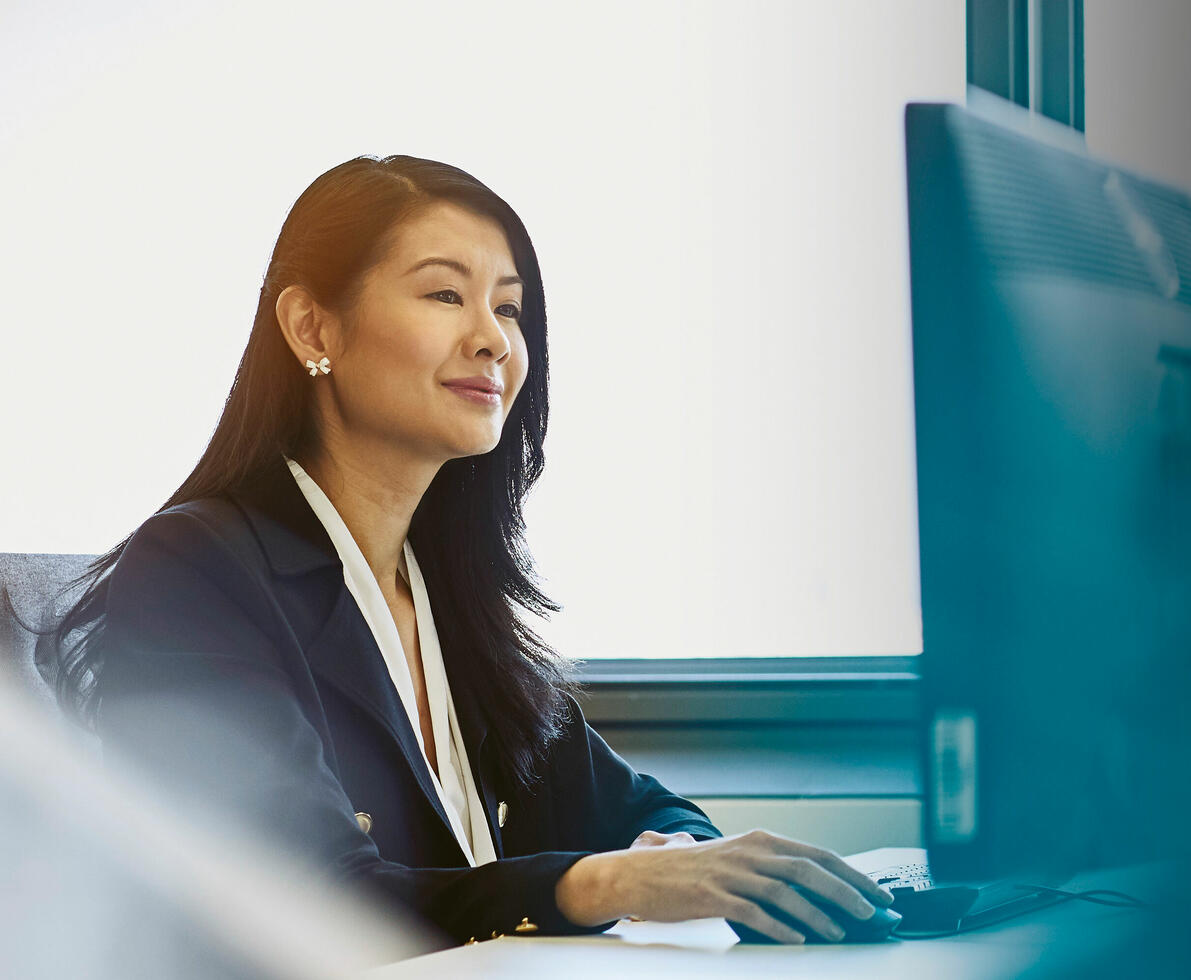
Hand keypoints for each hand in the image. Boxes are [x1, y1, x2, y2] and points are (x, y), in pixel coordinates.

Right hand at [555, 829, 895, 943]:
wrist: (639, 873)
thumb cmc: (689, 871)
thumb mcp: (734, 860)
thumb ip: (768, 870)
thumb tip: (811, 888)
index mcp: (760, 840)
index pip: (817, 854)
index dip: (850, 873)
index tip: (876, 892)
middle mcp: (750, 851)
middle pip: (810, 869)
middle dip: (847, 892)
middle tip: (872, 912)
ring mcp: (732, 873)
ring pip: (787, 892)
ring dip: (819, 914)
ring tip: (841, 932)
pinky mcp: (714, 895)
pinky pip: (755, 913)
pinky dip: (780, 927)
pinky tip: (798, 940)